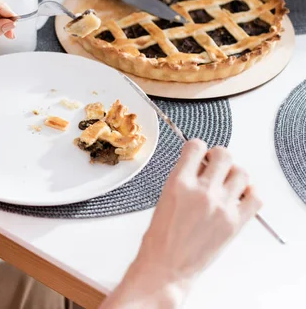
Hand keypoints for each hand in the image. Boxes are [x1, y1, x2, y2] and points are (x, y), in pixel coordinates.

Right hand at [138, 140, 261, 280]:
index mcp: (178, 182)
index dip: (198, 147)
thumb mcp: (164, 199)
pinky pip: (255, 197)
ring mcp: (221, 206)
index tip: (199, 153)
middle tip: (214, 165)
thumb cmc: (160, 238)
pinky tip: (239, 197)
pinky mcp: (235, 222)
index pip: (196, 147)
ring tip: (226, 183)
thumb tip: (200, 167)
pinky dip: (250, 193)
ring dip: (234, 174)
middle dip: (219, 157)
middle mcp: (201, 191)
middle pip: (224, 155)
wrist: (167, 267)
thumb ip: (183, 179)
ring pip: (241, 173)